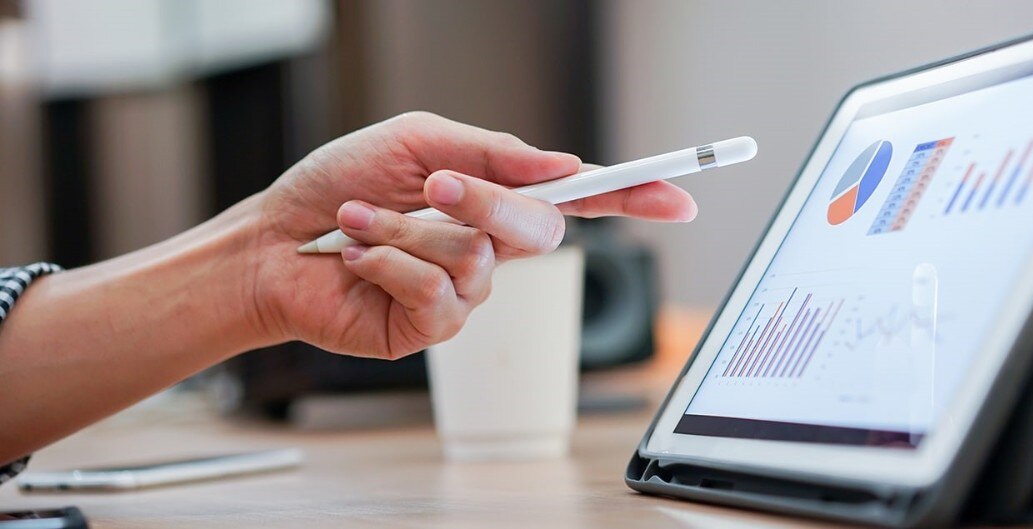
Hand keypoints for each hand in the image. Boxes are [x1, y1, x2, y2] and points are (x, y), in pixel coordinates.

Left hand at [245, 112, 696, 358]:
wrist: (272, 242)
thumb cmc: (338, 187)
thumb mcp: (416, 143)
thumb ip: (491, 152)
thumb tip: (561, 165)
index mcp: (494, 197)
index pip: (579, 200)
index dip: (632, 197)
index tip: (678, 194)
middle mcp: (490, 246)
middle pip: (538, 229)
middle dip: (485, 202)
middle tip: (435, 185)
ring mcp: (466, 291)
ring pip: (477, 259)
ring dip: (406, 228)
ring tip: (359, 221)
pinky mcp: (433, 327)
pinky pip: (436, 293)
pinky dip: (388, 262)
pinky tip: (357, 257)